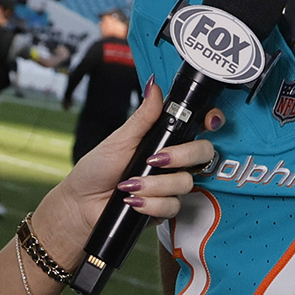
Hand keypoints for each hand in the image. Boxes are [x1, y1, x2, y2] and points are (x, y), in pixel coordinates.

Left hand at [63, 83, 214, 219]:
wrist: (82, 203)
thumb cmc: (97, 169)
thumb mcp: (120, 138)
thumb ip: (143, 116)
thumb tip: (154, 86)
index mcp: (164, 139)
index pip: (198, 127)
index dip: (212, 121)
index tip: (208, 122)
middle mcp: (173, 161)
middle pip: (203, 154)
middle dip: (180, 157)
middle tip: (154, 160)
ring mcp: (170, 185)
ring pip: (186, 182)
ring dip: (155, 185)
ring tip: (130, 185)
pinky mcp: (165, 208)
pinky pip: (173, 206)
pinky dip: (151, 204)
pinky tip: (132, 201)